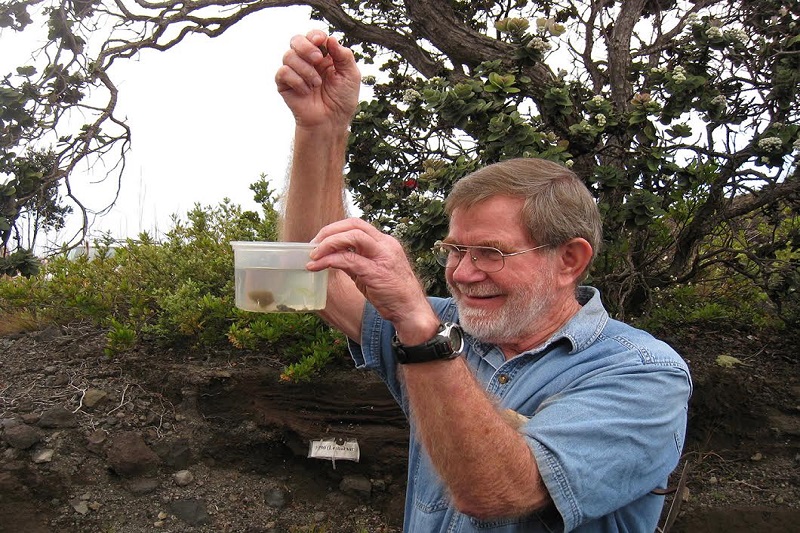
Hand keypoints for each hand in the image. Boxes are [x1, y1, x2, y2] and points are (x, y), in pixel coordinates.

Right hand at [275, 30, 360, 129]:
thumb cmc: (342, 100)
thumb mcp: (351, 75)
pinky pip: (283, 72)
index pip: (313, 36)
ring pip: (289, 55)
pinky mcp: (284, 85)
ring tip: (316, 84)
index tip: (320, 42)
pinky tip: (306, 91)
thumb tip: (330, 39)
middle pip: (296, 40)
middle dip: (306, 47)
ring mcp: (294, 72)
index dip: (315, 35)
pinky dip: (296, 80)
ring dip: (305, 69)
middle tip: (318, 59)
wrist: (331, 122)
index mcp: (323, 56)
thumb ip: (344, 55)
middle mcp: (307, 62)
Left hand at [308, 218, 439, 340]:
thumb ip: (356, 261)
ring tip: (313, 256)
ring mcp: (382, 257)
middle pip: (354, 224)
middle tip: (312, 245)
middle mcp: (385, 245)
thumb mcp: (373, 272)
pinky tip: (317, 266)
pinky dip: (329, 260)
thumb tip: (333, 257)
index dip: (335, 229)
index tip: (320, 241)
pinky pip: (349, 259)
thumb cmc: (394, 294)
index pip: (357, 225)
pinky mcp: (377, 272)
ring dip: (328, 243)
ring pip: (352, 236)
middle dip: (329, 231)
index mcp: (385, 243)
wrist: (411, 312)